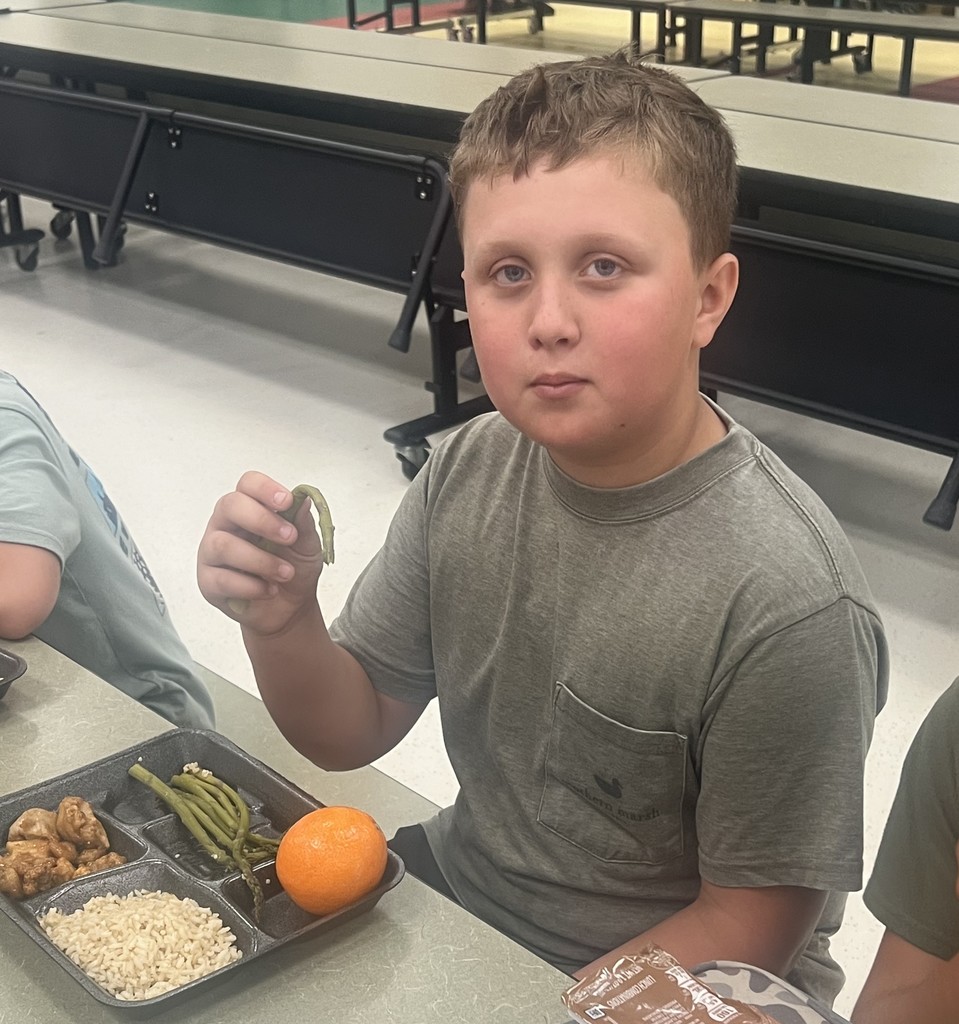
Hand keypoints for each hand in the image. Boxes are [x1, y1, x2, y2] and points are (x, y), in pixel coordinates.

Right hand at [197, 471, 325, 634]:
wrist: (289, 608)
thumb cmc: (293, 567)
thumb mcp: (308, 545)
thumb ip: (304, 523)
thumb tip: (304, 500)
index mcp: (250, 508)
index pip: (248, 484)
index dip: (265, 488)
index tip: (286, 501)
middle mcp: (226, 525)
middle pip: (229, 506)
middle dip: (262, 520)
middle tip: (290, 537)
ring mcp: (212, 552)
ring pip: (223, 545)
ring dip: (260, 560)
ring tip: (286, 572)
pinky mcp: (208, 582)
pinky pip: (222, 580)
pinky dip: (252, 586)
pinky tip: (269, 590)